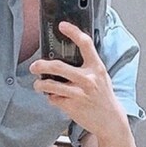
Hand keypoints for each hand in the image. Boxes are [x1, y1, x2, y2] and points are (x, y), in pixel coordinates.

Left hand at [29, 21, 124, 138]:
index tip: (62, 26)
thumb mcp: (101, 77)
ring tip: (39, 84)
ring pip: (51, 85)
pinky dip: (51, 98)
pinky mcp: (72, 106)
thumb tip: (67, 54)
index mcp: (97, 68)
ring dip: (40, 85)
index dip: (73, 32)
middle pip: (58, 67)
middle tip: (35, 66)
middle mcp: (88, 79)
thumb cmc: (103, 97)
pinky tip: (55, 98)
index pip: (85, 44)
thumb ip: (88, 66)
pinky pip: (53, 99)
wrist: (110, 120)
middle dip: (41, 66)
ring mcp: (79, 94)